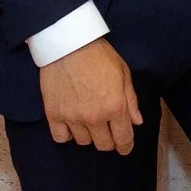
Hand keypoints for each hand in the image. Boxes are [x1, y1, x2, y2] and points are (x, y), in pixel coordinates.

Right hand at [39, 38, 142, 152]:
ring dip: (88, 134)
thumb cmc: (99, 55)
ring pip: (83, 142)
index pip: (123, 140)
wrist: (68, 43)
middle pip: (103, 145)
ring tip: (87, 120)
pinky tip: (70, 123)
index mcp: (115, 107)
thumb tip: (137, 122)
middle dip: (108, 140)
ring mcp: (72, 118)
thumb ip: (131, 101)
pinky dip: (66, 134)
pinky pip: (61, 138)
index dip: (126, 146)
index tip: (124, 147)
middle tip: (107, 129)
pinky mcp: (54, 114)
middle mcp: (94, 117)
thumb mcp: (123, 73)